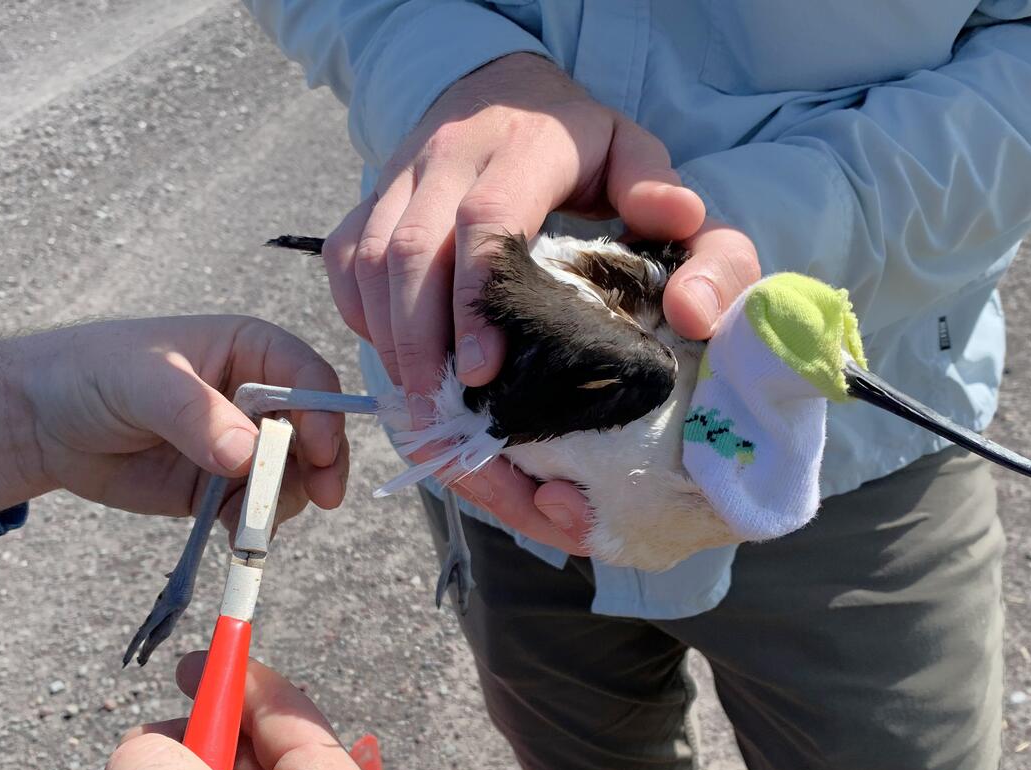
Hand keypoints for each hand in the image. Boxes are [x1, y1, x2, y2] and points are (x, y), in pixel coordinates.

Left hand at [0, 316, 348, 528]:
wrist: (39, 423)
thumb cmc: (90, 373)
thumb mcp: (141, 380)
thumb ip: (195, 413)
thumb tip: (247, 455)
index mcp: (249, 350)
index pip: (308, 378)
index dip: (324, 413)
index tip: (321, 451)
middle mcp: (256, 397)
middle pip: (314, 432)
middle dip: (322, 466)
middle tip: (322, 497)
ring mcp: (241, 445)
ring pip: (292, 477)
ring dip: (285, 501)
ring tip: (257, 521)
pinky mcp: (220, 488)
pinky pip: (255, 510)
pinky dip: (255, 527)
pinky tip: (239, 538)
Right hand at [323, 52, 713, 552]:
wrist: (504, 90)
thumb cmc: (580, 148)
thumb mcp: (636, 158)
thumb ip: (664, 196)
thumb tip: (682, 242)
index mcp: (525, 146)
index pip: (486, 219)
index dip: (478, 301)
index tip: (485, 373)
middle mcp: (448, 156)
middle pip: (411, 255)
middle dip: (423, 345)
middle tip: (449, 419)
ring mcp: (398, 179)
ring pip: (370, 266)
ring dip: (392, 346)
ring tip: (425, 415)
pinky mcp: (369, 203)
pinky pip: (348, 269)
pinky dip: (363, 323)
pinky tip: (400, 369)